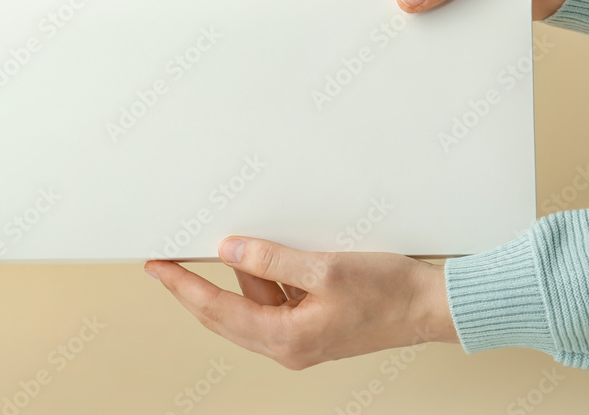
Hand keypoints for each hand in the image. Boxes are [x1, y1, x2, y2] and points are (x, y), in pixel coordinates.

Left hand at [144, 236, 458, 369]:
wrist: (430, 306)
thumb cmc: (389, 294)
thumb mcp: (325, 269)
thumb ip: (273, 259)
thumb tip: (230, 251)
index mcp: (287, 339)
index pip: (216, 311)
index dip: (182, 287)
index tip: (158, 267)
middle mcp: (288, 345)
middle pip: (225, 315)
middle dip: (194, 287)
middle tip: (168, 261)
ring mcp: (300, 336)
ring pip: (249, 305)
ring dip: (237, 277)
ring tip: (230, 242)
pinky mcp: (313, 323)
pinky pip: (273, 300)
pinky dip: (264, 278)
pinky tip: (267, 254)